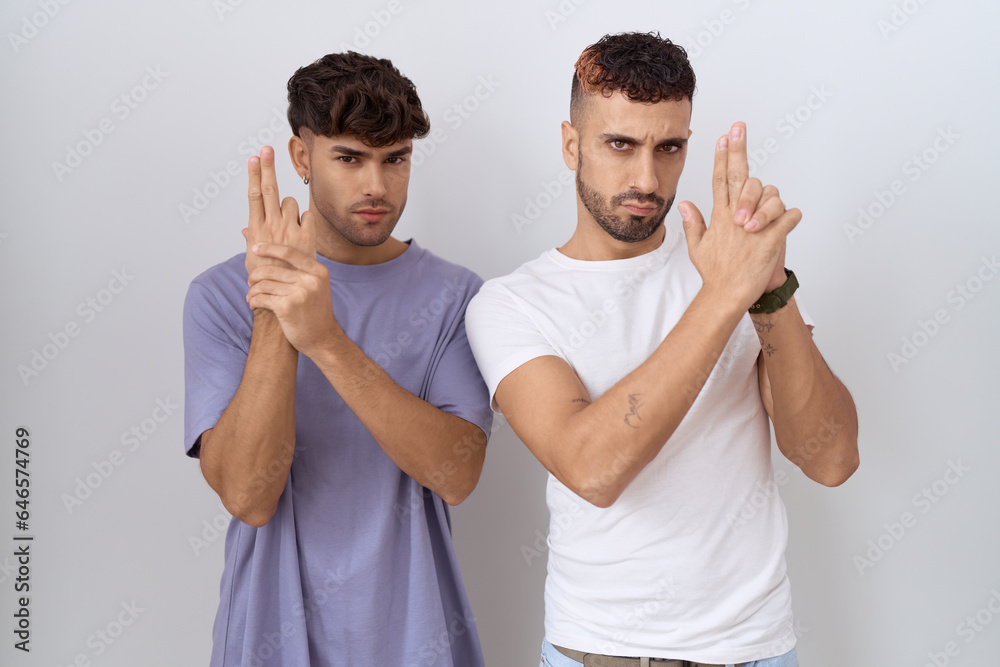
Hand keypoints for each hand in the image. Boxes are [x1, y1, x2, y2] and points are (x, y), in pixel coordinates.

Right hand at [244, 146, 315, 277]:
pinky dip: (305, 219)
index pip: (253, 195)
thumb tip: (244, 229)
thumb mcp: (252, 258)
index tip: (253, 158)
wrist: (282, 295)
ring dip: (290, 208)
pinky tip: (302, 232)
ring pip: (290, 202)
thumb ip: (250, 239)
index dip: (254, 175)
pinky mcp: (306, 237)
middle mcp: (271, 226)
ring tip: (288, 227)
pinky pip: (307, 215)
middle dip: (267, 167)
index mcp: (255, 229)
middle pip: (268, 189)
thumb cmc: (265, 276)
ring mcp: (289, 230)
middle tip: (266, 149)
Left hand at [246, 230, 337, 357]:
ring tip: (251, 296)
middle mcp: (310, 280)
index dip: (269, 248)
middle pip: (272, 269)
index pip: (289, 252)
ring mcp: (299, 293)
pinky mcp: (287, 307)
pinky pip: (262, 298)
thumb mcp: (317, 286)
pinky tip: (254, 305)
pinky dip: (254, 301)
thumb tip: (277, 249)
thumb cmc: (315, 312)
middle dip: (255, 275)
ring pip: (264, 284)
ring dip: (253, 291)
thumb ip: (301, 269)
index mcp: (319, 272)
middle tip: (250, 282)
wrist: (323, 339)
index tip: (255, 249)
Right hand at [679, 122, 800, 309]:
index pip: (719, 179)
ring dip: (773, 201)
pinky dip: (792, 217)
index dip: (721, 156)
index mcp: (720, 216)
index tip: (724, 137)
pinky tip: (790, 220)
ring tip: (770, 216)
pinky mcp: (770, 240)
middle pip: (736, 176)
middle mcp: (735, 217)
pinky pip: (788, 218)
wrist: (728, 295)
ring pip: (769, 195)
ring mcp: (753, 227)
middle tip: (739, 127)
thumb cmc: (715, 273)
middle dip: (737, 149)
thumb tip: (685, 203)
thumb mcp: (697, 247)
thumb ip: (692, 222)